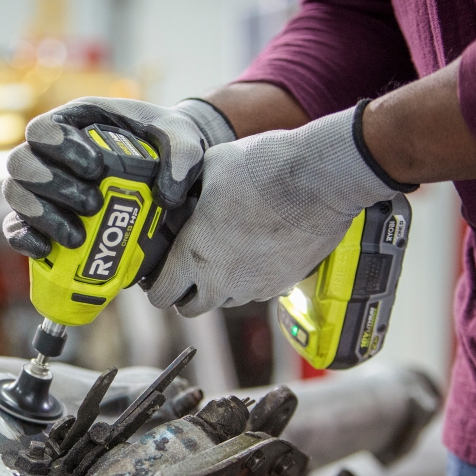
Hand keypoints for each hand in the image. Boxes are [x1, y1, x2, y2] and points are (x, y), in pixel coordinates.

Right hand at [1, 97, 235, 258]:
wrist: (165, 174)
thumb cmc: (164, 147)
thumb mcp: (181, 139)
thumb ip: (181, 155)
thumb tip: (167, 195)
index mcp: (72, 123)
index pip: (44, 129)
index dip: (60, 147)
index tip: (96, 167)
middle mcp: (47, 154)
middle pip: (21, 164)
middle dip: (53, 187)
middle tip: (93, 205)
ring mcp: (39, 188)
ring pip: (16, 196)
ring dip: (42, 217)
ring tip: (78, 237)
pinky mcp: (39, 220)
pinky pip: (15, 229)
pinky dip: (25, 240)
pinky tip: (46, 250)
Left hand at [148, 102, 413, 315]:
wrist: (320, 178)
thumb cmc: (262, 167)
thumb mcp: (209, 167)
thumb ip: (188, 190)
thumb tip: (179, 192)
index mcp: (193, 256)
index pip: (161, 295)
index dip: (155, 286)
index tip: (157, 275)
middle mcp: (221, 281)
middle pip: (190, 308)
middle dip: (185, 293)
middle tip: (188, 270)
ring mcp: (254, 287)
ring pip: (224, 301)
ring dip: (218, 287)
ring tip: (225, 255)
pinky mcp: (283, 285)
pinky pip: (256, 292)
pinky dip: (249, 280)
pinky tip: (255, 252)